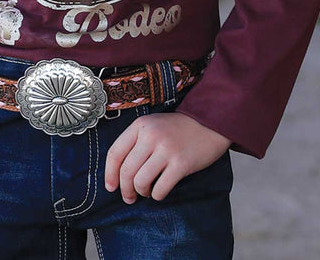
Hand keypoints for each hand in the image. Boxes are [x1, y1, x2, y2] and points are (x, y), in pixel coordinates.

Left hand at [104, 112, 230, 202]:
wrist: (209, 122)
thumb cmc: (177, 128)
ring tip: (146, 191)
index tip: (111, 187)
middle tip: (129, 197)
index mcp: (140, 125)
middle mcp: (151, 136)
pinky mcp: (181, 164)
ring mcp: (166, 150)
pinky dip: (157, 195)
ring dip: (141, 192)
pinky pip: (160, 189)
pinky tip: (160, 191)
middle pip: (126, 171)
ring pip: (141, 181)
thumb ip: (136, 142)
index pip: (115, 153)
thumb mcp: (152, 125)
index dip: (109, 174)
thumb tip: (118, 172)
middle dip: (125, 189)